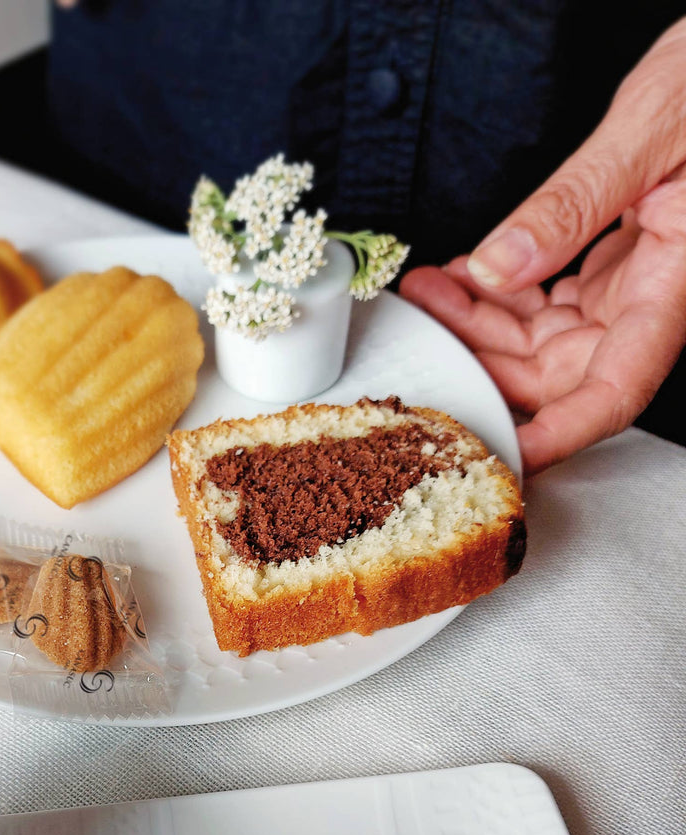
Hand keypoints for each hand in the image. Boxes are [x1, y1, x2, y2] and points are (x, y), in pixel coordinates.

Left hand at [400, 18, 685, 472]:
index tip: (501, 454)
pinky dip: (498, 297)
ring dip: (478, 326)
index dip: (555, 435)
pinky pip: (545, 307)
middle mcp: (651, 302)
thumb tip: (500, 265)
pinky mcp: (614, 269)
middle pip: (559, 376)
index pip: (613, 393)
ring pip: (542, 344)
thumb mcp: (649, 130)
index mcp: (675, 285)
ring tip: (428, 292)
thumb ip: (573, 203)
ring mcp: (631, 289)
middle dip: (483, 363)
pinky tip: (463, 276)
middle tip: (425, 332)